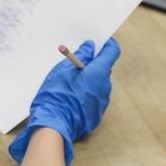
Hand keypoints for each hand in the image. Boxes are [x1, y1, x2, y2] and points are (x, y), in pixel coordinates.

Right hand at [8, 38, 120, 165]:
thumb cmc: (56, 94)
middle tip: (75, 62)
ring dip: (87, 80)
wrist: (53, 124)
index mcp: (99, 73)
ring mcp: (102, 102)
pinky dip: (84, 94)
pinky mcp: (96, 114)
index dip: (107, 44)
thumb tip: (90, 47)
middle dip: (92, 64)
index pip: (112, 52)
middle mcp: (105, 87)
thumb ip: (80, 56)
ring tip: (68, 83)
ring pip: (97, 85)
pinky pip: (93, 99)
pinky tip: (70, 98)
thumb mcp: (64, 70)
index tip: (98, 41)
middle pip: (103, 69)